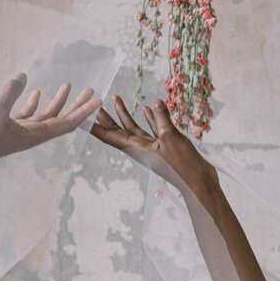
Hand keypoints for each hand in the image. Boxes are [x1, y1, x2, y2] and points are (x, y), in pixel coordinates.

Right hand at [0, 73, 101, 166]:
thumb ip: (11, 92)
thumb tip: (23, 76)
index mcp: (35, 135)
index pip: (66, 123)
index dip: (83, 111)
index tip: (97, 100)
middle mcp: (32, 134)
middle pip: (61, 118)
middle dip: (77, 105)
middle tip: (91, 90)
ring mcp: (21, 131)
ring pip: (45, 115)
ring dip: (58, 101)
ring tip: (69, 85)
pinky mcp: (8, 127)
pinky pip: (27, 114)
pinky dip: (34, 102)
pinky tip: (36, 90)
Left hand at [89, 95, 219, 202]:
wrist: (198, 182)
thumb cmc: (183, 165)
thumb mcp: (170, 138)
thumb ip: (161, 119)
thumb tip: (155, 103)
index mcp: (136, 149)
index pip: (109, 136)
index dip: (94, 127)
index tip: (81, 118)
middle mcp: (140, 148)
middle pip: (117, 131)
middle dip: (105, 118)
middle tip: (93, 104)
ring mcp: (152, 148)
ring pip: (134, 128)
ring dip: (124, 114)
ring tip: (116, 98)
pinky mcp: (164, 146)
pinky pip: (152, 129)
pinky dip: (148, 118)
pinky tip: (146, 107)